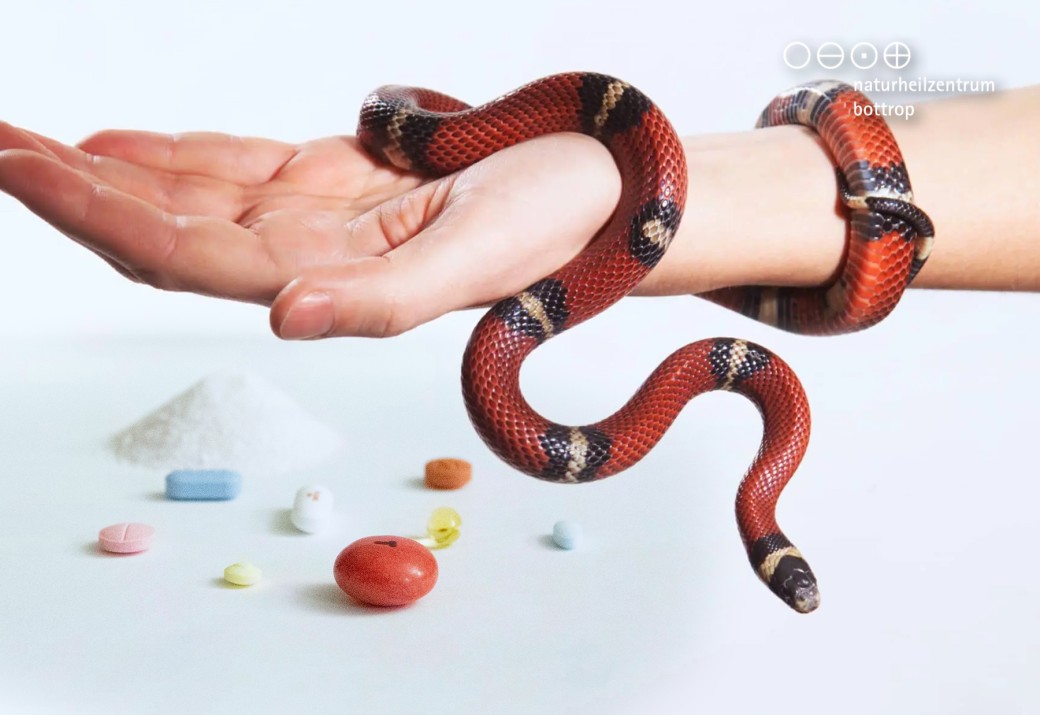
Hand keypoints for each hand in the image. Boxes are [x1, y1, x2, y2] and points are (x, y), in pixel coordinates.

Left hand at [0, 124, 620, 337]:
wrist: (603, 189)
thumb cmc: (559, 224)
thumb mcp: (477, 260)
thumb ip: (384, 303)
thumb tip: (285, 324)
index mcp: (335, 283)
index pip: (187, 254)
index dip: (98, 213)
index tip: (16, 164)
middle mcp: (313, 259)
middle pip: (166, 230)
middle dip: (69, 192)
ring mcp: (320, 220)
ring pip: (190, 200)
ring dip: (104, 172)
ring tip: (16, 143)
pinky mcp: (337, 182)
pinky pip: (237, 172)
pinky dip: (169, 158)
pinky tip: (109, 148)